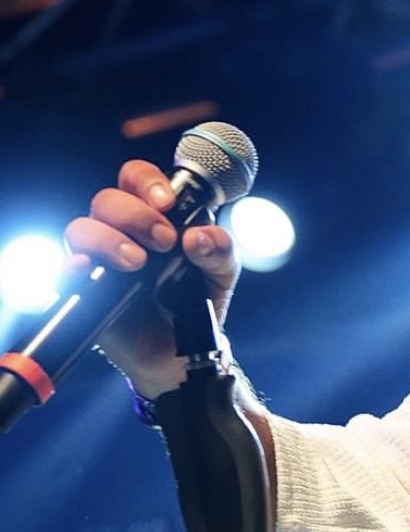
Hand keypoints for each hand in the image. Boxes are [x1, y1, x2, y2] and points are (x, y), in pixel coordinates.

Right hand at [62, 159, 240, 396]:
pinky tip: (89, 270)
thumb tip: (200, 236)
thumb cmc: (197, 304)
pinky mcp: (87, 290)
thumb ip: (220, 250)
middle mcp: (121, 233)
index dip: (147, 182)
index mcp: (153, 219)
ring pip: (82, 228)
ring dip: (110, 239)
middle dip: (136, 214)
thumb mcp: (221, 273)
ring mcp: (100, 260)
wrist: (184, 352)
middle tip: (164, 240)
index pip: (136, 179)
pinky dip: (73, 265)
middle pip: (107, 200)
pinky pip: (66, 268)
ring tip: (138, 263)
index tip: (168, 203)